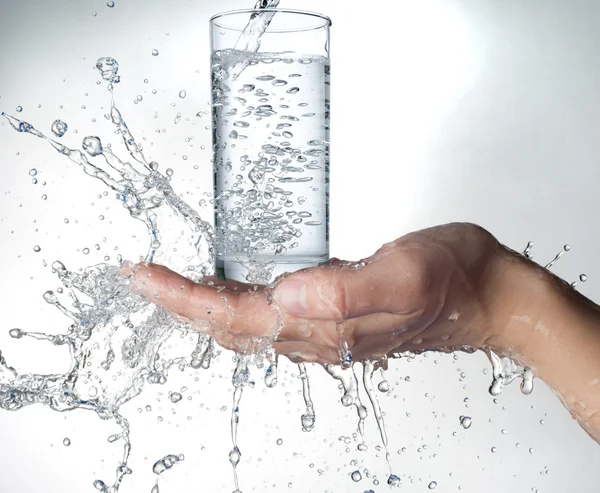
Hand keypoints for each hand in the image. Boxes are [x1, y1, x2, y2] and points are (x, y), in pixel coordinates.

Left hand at [125, 222, 511, 363]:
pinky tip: (231, 290)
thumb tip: (286, 294)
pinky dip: (238, 304)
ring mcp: (327, 329)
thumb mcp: (403, 274)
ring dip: (205, 305)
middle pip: (230, 327)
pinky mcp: (338, 316)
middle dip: (181, 303)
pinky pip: (271, 318)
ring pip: (247, 325)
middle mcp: (319, 334)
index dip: (185, 298)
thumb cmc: (453, 281)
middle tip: (145, 277)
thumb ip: (344, 289)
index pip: (235, 318)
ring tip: (173, 285)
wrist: (489, 297)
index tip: (147, 276)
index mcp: (326, 324)